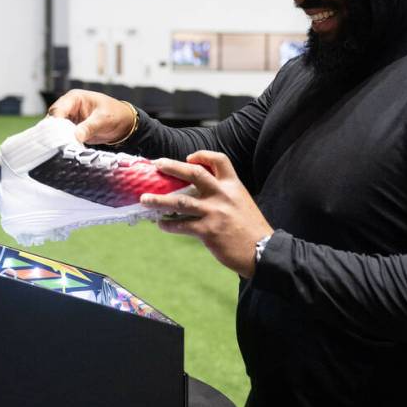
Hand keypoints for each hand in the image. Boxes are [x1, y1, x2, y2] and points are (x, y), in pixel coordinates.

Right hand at [47, 90, 135, 143]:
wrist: (124, 123)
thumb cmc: (115, 114)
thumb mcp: (103, 119)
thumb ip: (90, 127)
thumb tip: (76, 136)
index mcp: (74, 98)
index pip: (58, 109)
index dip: (55, 123)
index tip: (57, 136)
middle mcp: (69, 107)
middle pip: (53, 120)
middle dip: (55, 133)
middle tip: (58, 146)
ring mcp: (70, 119)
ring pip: (56, 130)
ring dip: (58, 139)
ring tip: (61, 150)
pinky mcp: (72, 130)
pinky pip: (63, 137)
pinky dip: (64, 144)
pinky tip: (66, 151)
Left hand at [140, 151, 272, 278]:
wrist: (262, 251)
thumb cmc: (251, 228)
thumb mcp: (241, 202)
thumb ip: (223, 194)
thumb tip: (197, 192)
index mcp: (233, 186)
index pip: (219, 160)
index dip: (202, 155)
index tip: (188, 158)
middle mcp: (222, 195)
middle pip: (194, 173)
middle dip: (172, 167)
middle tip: (157, 165)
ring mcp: (214, 213)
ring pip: (180, 201)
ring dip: (159, 199)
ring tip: (144, 199)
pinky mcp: (207, 231)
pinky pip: (181, 225)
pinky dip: (168, 225)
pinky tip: (161, 225)